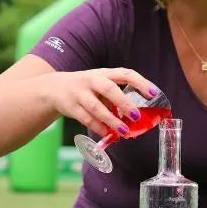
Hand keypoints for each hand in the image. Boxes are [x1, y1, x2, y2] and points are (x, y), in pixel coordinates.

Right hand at [44, 68, 159, 137]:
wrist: (54, 88)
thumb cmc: (86, 88)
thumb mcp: (100, 85)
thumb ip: (115, 96)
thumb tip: (135, 117)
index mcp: (103, 73)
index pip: (124, 73)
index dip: (140, 82)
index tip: (153, 93)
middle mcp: (91, 80)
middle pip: (109, 89)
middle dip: (124, 103)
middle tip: (136, 116)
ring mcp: (79, 93)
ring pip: (97, 107)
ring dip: (111, 120)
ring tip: (123, 131)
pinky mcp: (71, 107)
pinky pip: (86, 119)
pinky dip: (98, 127)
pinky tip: (107, 134)